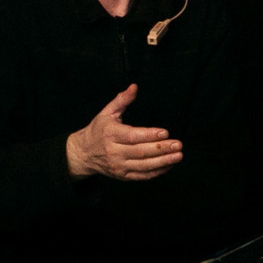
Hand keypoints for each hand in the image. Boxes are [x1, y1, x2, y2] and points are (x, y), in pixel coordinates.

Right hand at [65, 84, 181, 181]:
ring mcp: (118, 166)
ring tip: (178, 156)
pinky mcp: (123, 176)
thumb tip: (135, 87)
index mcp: (110, 134)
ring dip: (163, 161)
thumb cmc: (98, 130)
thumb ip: (122, 100)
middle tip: (178, 144)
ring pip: (144, 166)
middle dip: (161, 149)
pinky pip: (142, 176)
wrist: (83, 153)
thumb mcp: (107, 112)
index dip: (149, 135)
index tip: (165, 132)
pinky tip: (169, 164)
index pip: (132, 136)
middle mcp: (114, 152)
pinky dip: (157, 172)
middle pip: (140, 152)